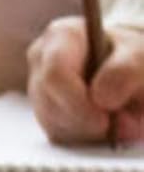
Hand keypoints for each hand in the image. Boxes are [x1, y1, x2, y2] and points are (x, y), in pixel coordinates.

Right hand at [26, 18, 143, 144]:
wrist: (130, 69)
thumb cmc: (132, 57)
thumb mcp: (140, 55)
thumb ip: (126, 71)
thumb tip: (102, 99)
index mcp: (61, 36)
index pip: (55, 74)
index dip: (77, 101)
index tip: (104, 120)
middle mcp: (41, 60)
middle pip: (49, 102)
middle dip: (84, 121)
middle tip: (118, 126)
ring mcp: (38, 87)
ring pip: (52, 121)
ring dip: (86, 130)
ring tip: (116, 121)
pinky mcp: (42, 111)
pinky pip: (56, 133)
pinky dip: (83, 136)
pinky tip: (101, 125)